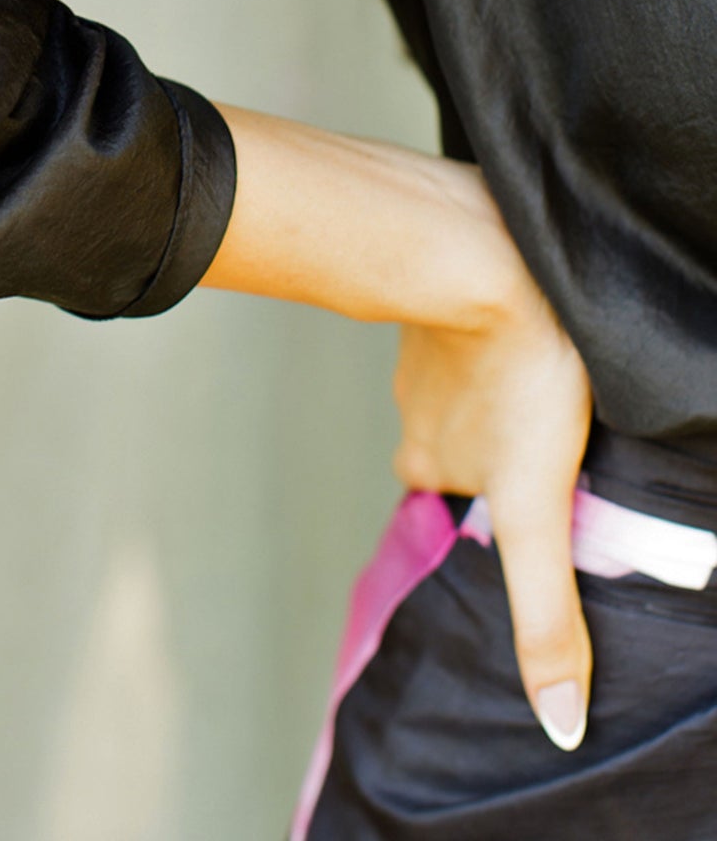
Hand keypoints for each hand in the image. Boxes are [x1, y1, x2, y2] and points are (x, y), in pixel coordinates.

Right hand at [390, 163, 593, 751]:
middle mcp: (412, 416)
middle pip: (472, 446)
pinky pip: (475, 331)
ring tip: (558, 372)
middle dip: (512, 444)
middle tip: (564, 426)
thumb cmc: (521, 374)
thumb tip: (557, 722)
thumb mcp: (539, 508)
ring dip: (509, 385)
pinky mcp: (443, 297)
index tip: (548, 482)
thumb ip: (544, 607)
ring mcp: (422, 354)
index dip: (509, 499)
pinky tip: (539, 325)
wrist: (489, 254)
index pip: (470, 503)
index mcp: (423, 464)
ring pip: (474, 386)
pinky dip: (500, 335)